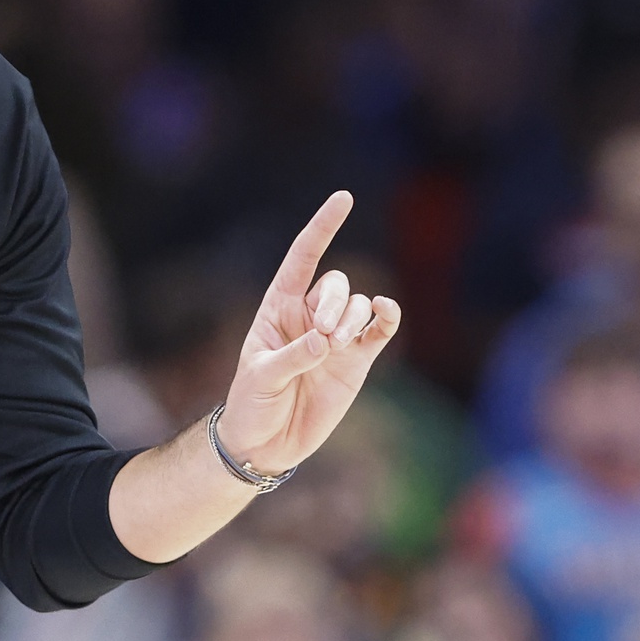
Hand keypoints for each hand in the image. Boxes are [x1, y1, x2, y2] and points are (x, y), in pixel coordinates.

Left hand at [217, 191, 401, 475]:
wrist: (266, 442)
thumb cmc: (252, 403)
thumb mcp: (261, 377)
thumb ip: (293, 357)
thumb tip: (326, 342)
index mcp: (277, 307)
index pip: (302, 258)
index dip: (322, 228)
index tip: (343, 198)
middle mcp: (309, 315)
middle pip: (334, 284)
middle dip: (333, 302)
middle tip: (324, 336)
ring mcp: (336, 336)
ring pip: (358, 305)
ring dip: (353, 318)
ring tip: (337, 346)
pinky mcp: (357, 360)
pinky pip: (380, 330)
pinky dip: (387, 318)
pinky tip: (386, 315)